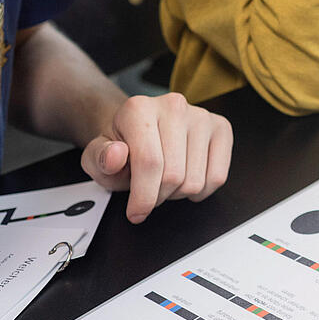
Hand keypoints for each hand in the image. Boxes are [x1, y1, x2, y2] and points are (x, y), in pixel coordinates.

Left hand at [80, 92, 232, 222]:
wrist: (141, 128)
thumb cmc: (122, 145)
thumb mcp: (97, 155)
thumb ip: (98, 158)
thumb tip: (115, 155)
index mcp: (139, 108)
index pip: (149, 163)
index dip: (143, 197)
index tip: (136, 213)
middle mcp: (173, 106)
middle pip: (174, 176)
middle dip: (158, 196)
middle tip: (148, 191)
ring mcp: (201, 116)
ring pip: (196, 181)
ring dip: (178, 194)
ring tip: (165, 181)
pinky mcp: (221, 127)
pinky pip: (218, 177)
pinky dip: (201, 190)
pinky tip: (186, 179)